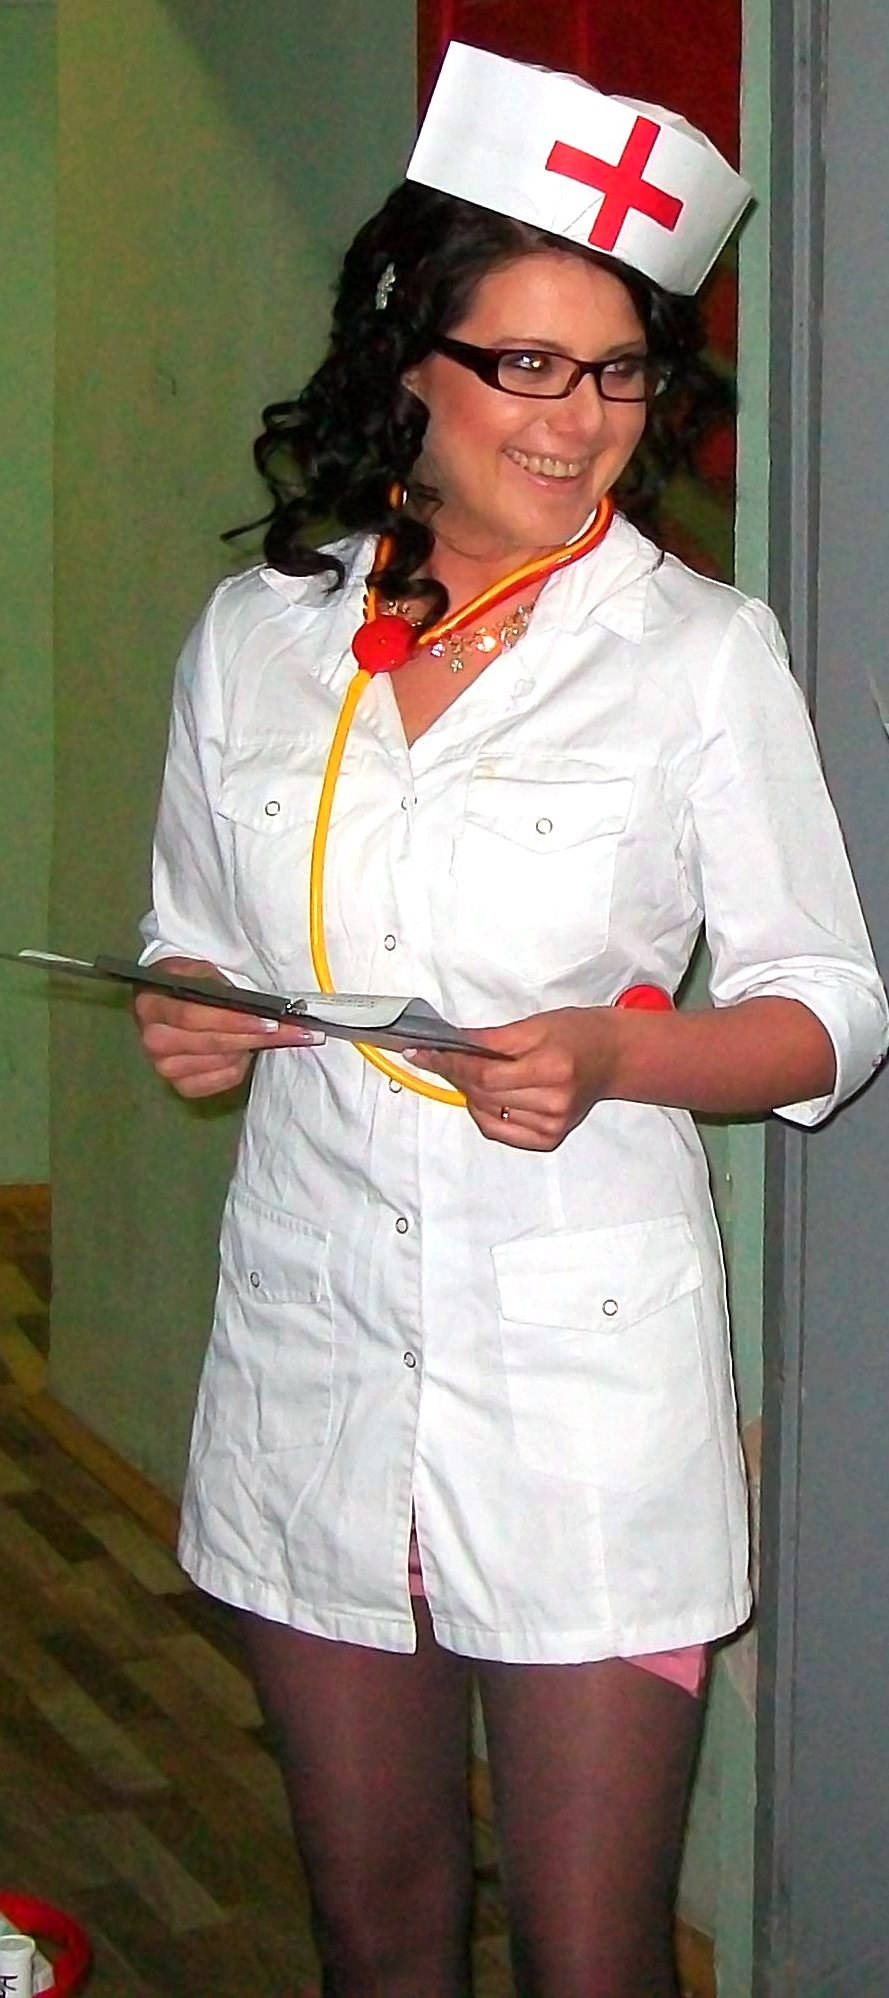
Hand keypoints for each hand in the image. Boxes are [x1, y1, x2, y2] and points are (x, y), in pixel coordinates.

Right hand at [133, 957, 325, 1098]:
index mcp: (152, 1005)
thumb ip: (221, 986)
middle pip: (212, 1044)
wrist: (166, 1003)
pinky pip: (222, 1080)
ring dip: (250, 1049)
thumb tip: (260, 1006)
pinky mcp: (181, 1085)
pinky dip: (239, 1067)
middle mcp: (153, 1040)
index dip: (234, 1020)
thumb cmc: (187, 984)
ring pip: (221, 1063)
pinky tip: (244, 1052)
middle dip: (256, 1036)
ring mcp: (165, 1067)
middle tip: (293, 1032)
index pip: (193, 1016)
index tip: (270, 1021)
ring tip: (268, 1035)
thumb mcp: (199, 971)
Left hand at [409, 1006, 620, 1149]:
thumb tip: (448, 1045)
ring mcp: (551, 1125)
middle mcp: (554, 1102)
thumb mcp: (534, 1025)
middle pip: (483, 1095)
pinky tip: (486, 1096)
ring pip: (486, 1113)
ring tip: (474, 1072)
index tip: (423, 1052)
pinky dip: (484, 1113)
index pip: (485, 1075)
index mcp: (553, 1068)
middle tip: (441, 1058)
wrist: (611, 1057)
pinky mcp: (548, 1139)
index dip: (450, 1065)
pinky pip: (499, 1131)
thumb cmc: (577, 1035)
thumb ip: (490, 1040)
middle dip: (456, 1075)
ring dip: (470, 1093)